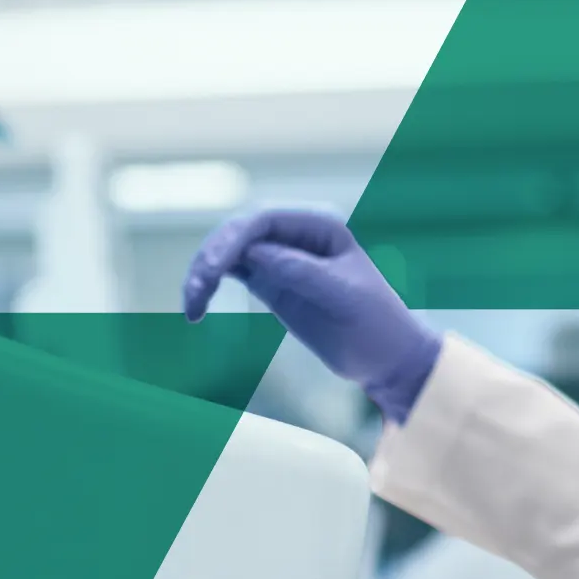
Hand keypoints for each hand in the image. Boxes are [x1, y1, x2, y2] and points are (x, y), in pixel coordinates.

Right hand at [181, 209, 440, 422]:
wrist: (387, 358)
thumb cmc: (377, 324)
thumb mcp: (343, 297)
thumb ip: (300, 272)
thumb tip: (253, 253)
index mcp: (322, 225)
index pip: (265, 219)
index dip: (233, 238)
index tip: (215, 268)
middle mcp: (297, 234)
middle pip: (238, 233)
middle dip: (211, 257)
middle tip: (197, 290)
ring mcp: (280, 257)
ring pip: (227, 252)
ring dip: (202, 273)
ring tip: (191, 307)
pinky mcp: (270, 281)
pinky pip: (229, 272)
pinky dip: (208, 286)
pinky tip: (196, 309)